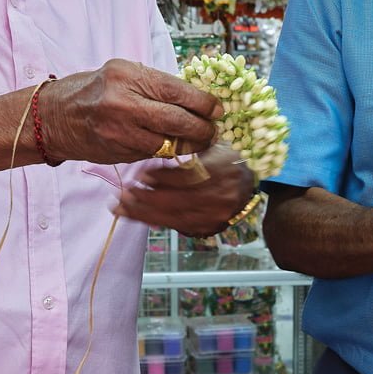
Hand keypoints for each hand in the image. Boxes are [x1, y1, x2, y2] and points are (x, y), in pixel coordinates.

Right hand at [40, 59, 220, 163]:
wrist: (57, 116)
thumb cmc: (97, 90)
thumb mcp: (124, 74)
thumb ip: (156, 84)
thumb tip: (197, 98)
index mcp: (127, 76)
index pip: (177, 91)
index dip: (203, 103)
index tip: (217, 110)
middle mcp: (122, 103)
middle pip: (177, 120)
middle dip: (202, 129)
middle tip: (213, 131)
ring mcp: (119, 131)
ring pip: (168, 144)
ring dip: (190, 145)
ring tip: (200, 142)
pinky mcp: (118, 151)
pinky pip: (153, 154)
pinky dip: (168, 152)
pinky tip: (176, 148)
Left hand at [113, 144, 254, 236]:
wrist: (250, 182)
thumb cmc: (225, 159)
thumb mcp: (209, 147)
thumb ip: (186, 152)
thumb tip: (152, 169)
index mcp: (220, 171)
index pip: (185, 178)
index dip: (161, 178)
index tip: (140, 176)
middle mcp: (219, 196)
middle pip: (176, 202)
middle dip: (145, 200)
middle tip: (122, 197)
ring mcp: (215, 215)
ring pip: (175, 218)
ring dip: (145, 214)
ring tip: (123, 209)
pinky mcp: (210, 227)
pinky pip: (180, 226)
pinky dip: (158, 221)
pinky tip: (140, 216)